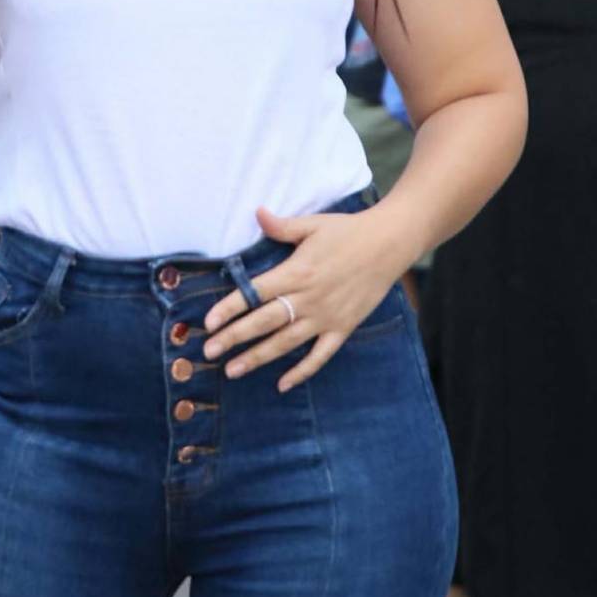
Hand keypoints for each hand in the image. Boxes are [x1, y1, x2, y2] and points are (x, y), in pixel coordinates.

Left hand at [202, 207, 404, 392]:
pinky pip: (320, 355)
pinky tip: (283, 384)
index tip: (208, 323)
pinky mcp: (342, 328)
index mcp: (297, 272)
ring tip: (232, 370)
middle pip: (264, 322)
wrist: (389, 244)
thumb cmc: (347, 231)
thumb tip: (257, 212)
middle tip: (208, 352)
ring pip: (286, 343)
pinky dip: (302, 371)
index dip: (229, 308)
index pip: (255, 294)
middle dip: (234, 338)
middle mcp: (308, 298)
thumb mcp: (313, 225)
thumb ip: (282, 226)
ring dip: (258, 357)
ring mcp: (326, 316)